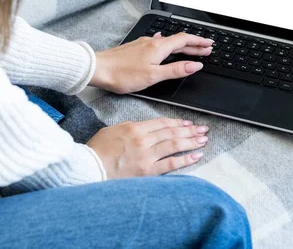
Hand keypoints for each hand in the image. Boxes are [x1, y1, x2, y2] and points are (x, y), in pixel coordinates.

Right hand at [86, 118, 208, 178]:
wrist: (89, 167)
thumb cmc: (97, 151)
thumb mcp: (112, 131)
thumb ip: (130, 128)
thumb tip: (142, 128)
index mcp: (134, 128)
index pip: (161, 123)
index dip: (177, 122)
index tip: (187, 122)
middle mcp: (143, 139)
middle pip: (171, 132)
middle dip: (189, 129)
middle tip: (202, 128)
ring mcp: (146, 155)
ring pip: (174, 144)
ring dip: (191, 141)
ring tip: (203, 139)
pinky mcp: (147, 171)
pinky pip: (171, 164)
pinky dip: (185, 159)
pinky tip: (195, 155)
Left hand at [90, 32, 212, 93]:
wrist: (98, 69)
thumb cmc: (122, 74)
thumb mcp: (153, 76)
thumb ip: (176, 70)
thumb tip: (195, 65)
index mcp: (159, 47)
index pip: (185, 40)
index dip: (199, 42)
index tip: (210, 45)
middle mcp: (152, 42)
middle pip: (178, 41)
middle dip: (194, 44)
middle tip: (207, 48)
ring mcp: (143, 44)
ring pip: (168, 42)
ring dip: (181, 46)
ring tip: (191, 49)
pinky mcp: (136, 48)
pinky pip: (157, 44)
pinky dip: (168, 45)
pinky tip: (163, 43)